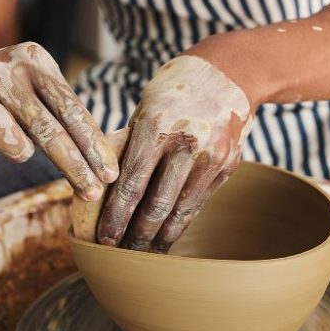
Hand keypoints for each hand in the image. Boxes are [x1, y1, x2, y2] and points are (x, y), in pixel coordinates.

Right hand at [0, 42, 118, 199]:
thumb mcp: (48, 86)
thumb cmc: (22, 88)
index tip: (109, 174)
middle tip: (91, 191)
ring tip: (25, 156)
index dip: (92, 145)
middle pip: (42, 123)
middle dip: (71, 163)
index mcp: (36, 61)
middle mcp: (2, 72)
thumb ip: (70, 116)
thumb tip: (103, 165)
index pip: (70, 109)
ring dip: (16, 146)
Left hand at [97, 55, 253, 251]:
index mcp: (157, 126)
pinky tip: (168, 236)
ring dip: (160, 238)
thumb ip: (127, 146)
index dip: (116, 217)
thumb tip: (100, 188)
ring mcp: (212, 157)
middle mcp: (187, 143)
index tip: (104, 240)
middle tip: (121, 258)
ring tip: (144, 257)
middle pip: (157, 205)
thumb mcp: (144, 109)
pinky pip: (199, 202)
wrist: (229, 73)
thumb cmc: (174, 90)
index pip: (132, 183)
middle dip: (136, 237)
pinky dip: (181, 222)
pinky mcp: (228, 166)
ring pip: (181, 211)